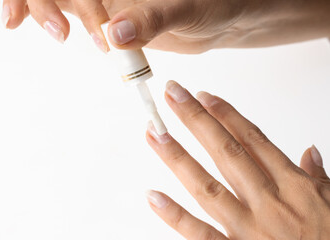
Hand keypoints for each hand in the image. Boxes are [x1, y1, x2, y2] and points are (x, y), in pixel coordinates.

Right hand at [3, 0, 329, 53]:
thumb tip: (116, 34)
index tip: (47, 15)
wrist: (223, 19)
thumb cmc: (215, 3)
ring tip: (62, 35)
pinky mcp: (111, 12)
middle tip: (59, 32)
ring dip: (46, 10)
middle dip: (44, 1)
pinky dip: (60, 20)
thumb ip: (152, 18)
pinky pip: (75, 11)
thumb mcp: (187, 8)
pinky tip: (62, 33)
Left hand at [145, 80, 329, 238]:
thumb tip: (311, 150)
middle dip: (196, 120)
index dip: (225, 114)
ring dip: (177, 157)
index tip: (203, 96)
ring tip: (155, 133)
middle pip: (225, 151)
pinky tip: (153, 196)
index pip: (252, 139)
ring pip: (207, 185)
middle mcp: (268, 202)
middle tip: (173, 94)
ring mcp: (249, 228)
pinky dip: (175, 215)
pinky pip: (201, 234)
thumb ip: (317, 175)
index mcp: (293, 186)